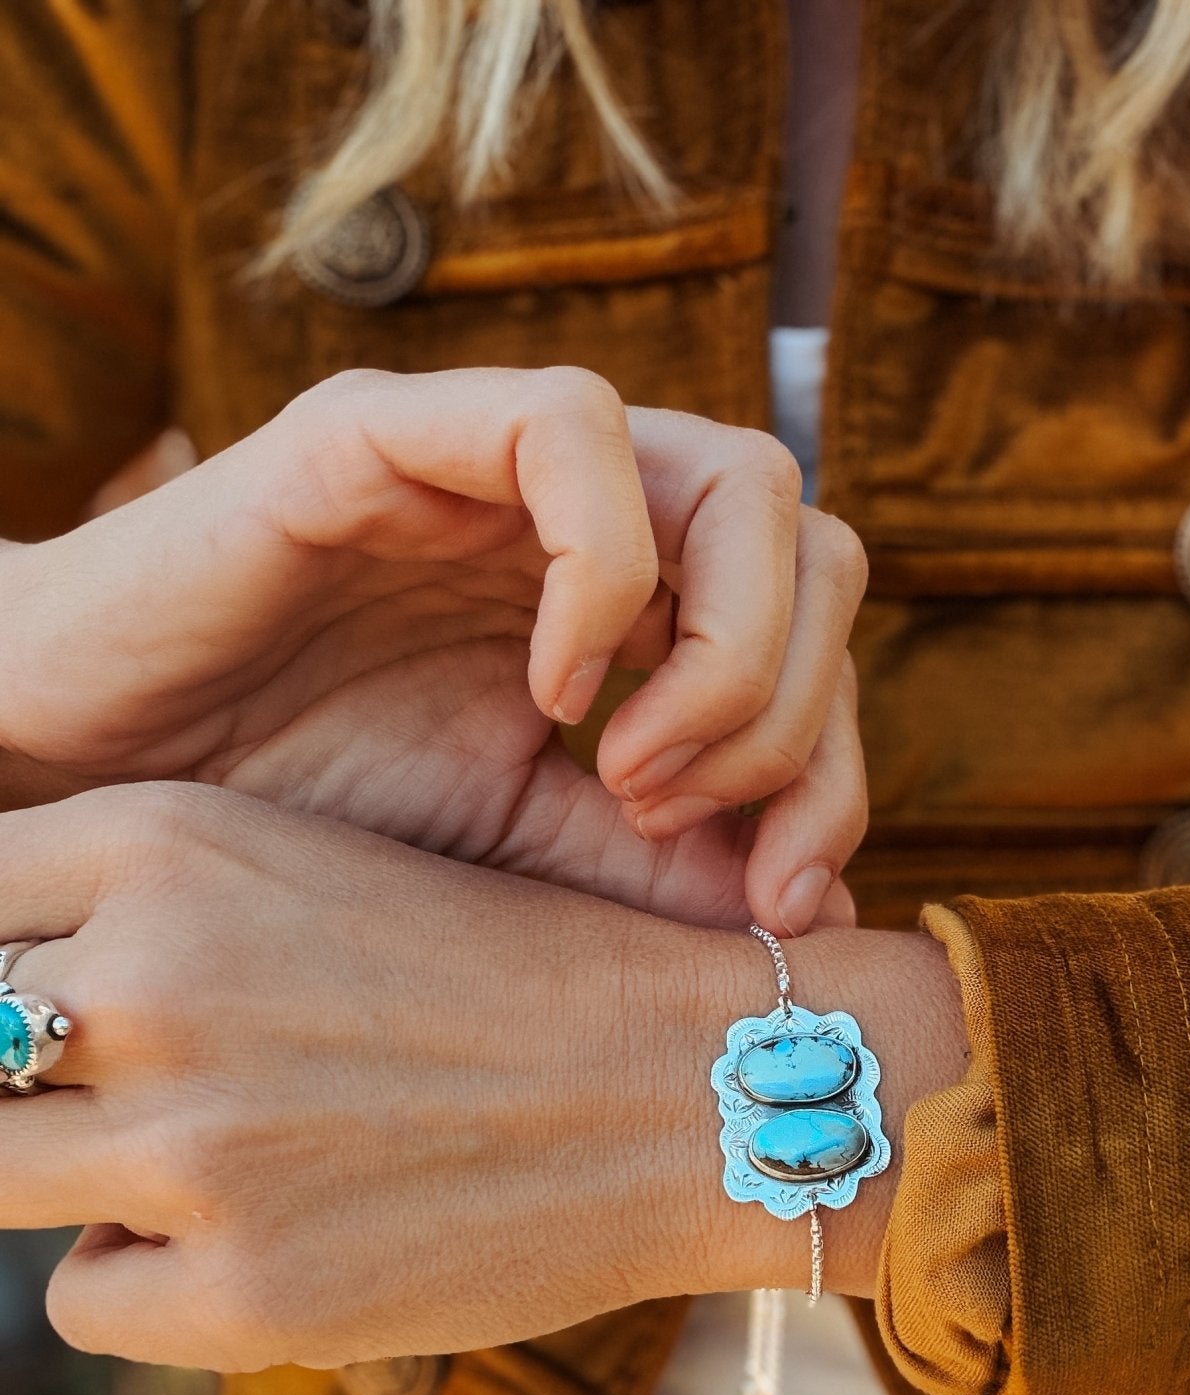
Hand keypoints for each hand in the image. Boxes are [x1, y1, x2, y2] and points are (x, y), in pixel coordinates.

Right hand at [2, 369, 867, 934]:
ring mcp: (500, 471)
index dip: (838, 767)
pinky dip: (609, 572)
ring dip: (725, 647)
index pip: (820, 640)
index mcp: (632, 617)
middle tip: (684, 821)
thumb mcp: (519, 863)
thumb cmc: (300, 824)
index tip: (778, 891)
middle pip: (820, 546)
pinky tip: (556, 694)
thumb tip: (819, 917)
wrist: (96, 793)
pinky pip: (571, 429)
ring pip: (741, 475)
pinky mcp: (393, 434)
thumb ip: (656, 871)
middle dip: (795, 708)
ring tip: (623, 768)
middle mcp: (590, 529)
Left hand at [2, 786, 962, 1369]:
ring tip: (199, 1160)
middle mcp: (152, 982)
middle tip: (116, 1094)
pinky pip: (85, 1301)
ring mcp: (192, 1147)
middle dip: (16, 1077)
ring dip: (71, 1176)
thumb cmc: (511, 971)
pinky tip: (269, 1238)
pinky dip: (151, 1281)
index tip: (24, 1013)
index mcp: (166, 843)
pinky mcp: (241, 1296)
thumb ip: (135, 916)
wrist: (692, 1089)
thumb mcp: (310, 874)